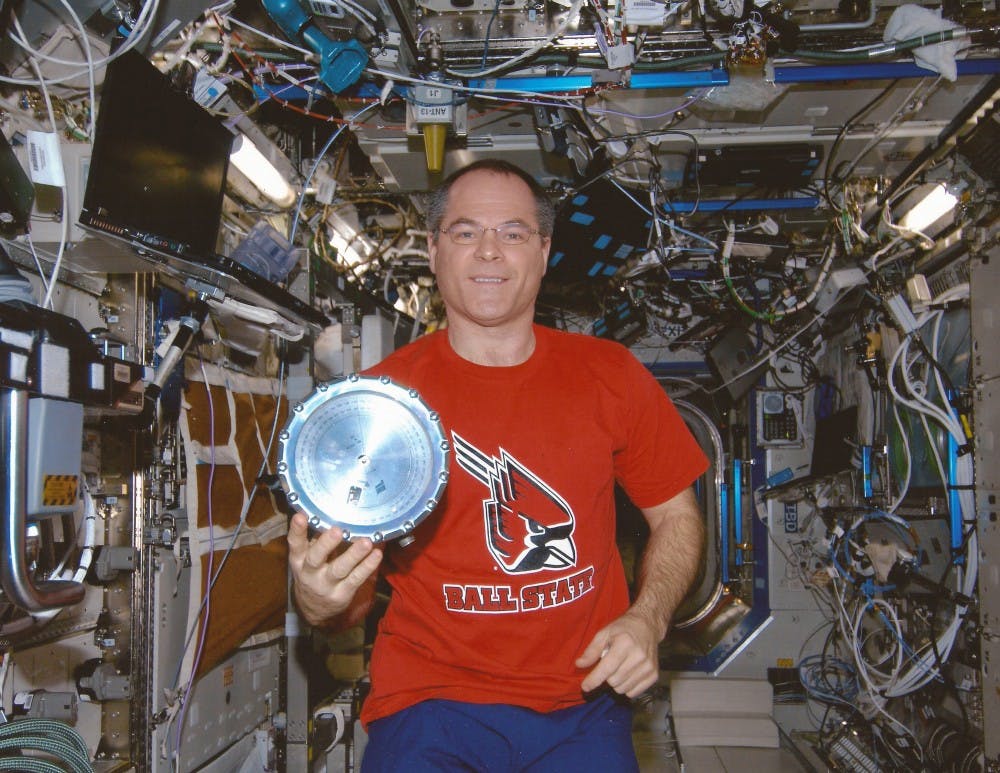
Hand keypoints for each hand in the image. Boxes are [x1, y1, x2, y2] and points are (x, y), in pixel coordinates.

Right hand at [287, 512, 382, 626]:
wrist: (313, 609)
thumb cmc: (313, 573)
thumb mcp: (306, 558)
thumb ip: (315, 540)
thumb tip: (332, 514)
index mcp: (299, 560)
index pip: (295, 544)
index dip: (297, 530)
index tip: (300, 516)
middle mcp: (310, 573)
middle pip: (316, 558)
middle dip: (326, 544)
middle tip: (336, 531)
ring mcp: (326, 584)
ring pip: (339, 569)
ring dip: (354, 555)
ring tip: (366, 542)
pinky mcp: (342, 593)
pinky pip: (356, 579)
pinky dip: (367, 566)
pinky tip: (376, 554)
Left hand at [576, 610, 661, 698]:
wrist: (647, 626)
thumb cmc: (623, 629)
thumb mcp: (604, 633)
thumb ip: (592, 650)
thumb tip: (579, 664)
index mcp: (625, 643)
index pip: (607, 668)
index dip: (594, 679)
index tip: (585, 687)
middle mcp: (639, 656)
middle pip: (613, 681)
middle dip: (606, 676)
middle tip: (609, 664)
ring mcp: (648, 667)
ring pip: (622, 689)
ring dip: (616, 683)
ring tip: (619, 667)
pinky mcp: (654, 675)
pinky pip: (633, 693)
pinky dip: (627, 687)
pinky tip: (628, 674)